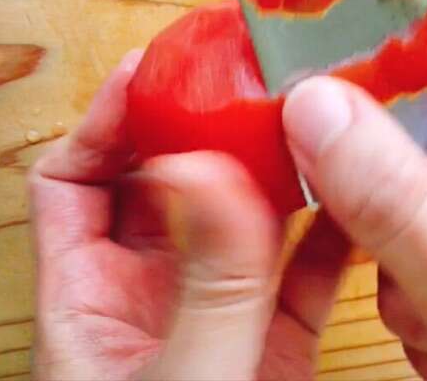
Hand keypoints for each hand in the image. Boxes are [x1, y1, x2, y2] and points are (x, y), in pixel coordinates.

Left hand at [30, 51, 349, 380]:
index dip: (103, 120)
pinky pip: (308, 263)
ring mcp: (220, 309)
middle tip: (233, 81)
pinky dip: (333, 229)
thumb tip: (213, 177)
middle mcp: (154, 292)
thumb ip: (204, 285)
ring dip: (273, 167)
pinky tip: (354, 199)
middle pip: (166, 179)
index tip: (144, 75)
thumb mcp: (180, 378)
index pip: (72, 182)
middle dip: (198, 126)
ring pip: (243, 214)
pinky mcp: (277, 334)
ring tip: (299, 119)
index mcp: (92, 301)